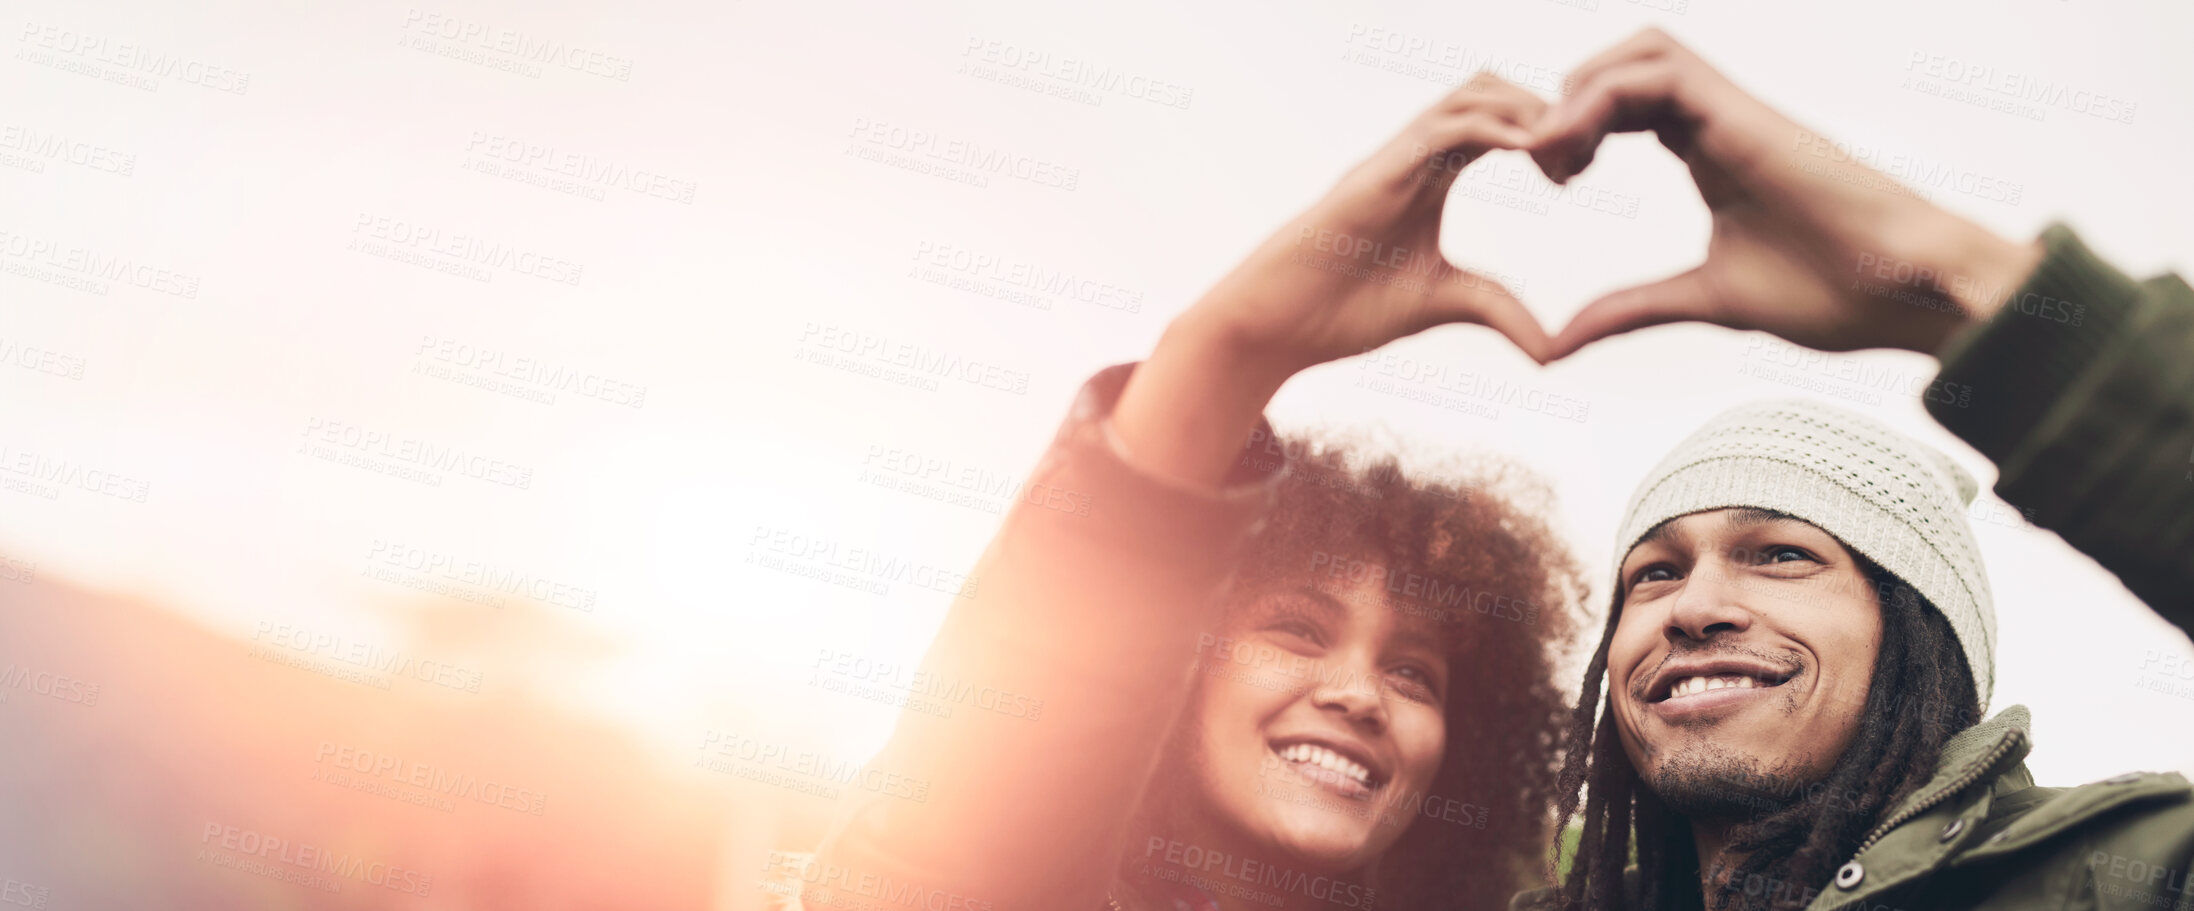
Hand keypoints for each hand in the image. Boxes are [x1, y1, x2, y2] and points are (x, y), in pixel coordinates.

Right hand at [1113, 74, 1552, 486]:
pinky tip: (1533, 151)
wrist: (1280, 322)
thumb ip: (1498, 310)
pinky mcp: (1383, 172)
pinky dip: (1497, 128)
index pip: (1501, 124)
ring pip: (1473, 93)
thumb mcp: (1445, 304)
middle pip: (1493, 90)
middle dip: (1546, 109)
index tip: (1579, 174)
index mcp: (1432, 177)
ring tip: (1564, 151)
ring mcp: (1398, 158)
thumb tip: (1552, 349)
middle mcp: (1416, 155)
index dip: (1547, 135)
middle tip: (1581, 158)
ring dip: (1528, 109)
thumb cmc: (1344, 309)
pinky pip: (1446, 128)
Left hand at [1532, 29, 2042, 359]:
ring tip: (1556, 156)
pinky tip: (1576, 150)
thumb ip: (1630, 309)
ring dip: (1580, 91)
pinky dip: (1600, 97)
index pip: (1626, 105)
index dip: (1576, 128)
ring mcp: (1735, 113)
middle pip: (1624, 65)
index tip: (1556, 182)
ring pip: (1640, 52)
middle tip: (1547, 166)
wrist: (1908, 289)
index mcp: (1709, 153)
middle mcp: (1718, 121)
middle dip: (1567, 102)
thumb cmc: (1835, 292)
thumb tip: (1559, 344)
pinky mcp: (1746, 116)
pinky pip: (1660, 71)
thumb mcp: (1703, 299)